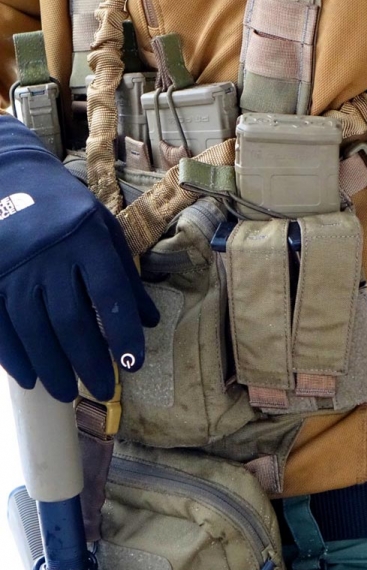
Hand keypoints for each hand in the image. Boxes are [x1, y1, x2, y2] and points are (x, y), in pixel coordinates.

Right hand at [0, 116, 159, 401]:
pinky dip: (15, 356)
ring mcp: (13, 268)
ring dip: (52, 367)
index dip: (123, 333)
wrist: (8, 176)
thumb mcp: (103, 229)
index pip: (110, 294)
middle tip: (103, 390)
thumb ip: (125, 274)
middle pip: (70, 320)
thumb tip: (149, 322)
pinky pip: (0, 326)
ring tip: (68, 392)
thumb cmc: (65, 207)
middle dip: (89, 361)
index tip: (133, 364)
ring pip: (33, 329)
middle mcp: (50, 254)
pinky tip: (30, 377)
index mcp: (86, 238)